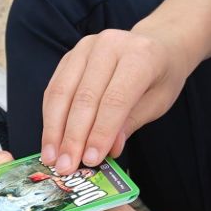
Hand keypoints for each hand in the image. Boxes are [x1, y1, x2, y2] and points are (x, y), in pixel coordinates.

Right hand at [41, 26, 191, 173]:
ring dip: (54, 130)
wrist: (157, 44)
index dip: (100, 133)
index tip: (89, 161)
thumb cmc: (160, 76)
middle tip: (66, 166)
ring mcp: (85, 47)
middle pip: (84, 97)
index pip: (115, 99)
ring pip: (62, 93)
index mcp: (140, 55)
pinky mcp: (70, 56)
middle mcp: (109, 45)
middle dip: (73, 137)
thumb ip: (131, 123)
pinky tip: (50, 141)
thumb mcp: (157, 102)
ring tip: (52, 158)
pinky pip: (54, 89)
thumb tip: (107, 150)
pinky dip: (49, 118)